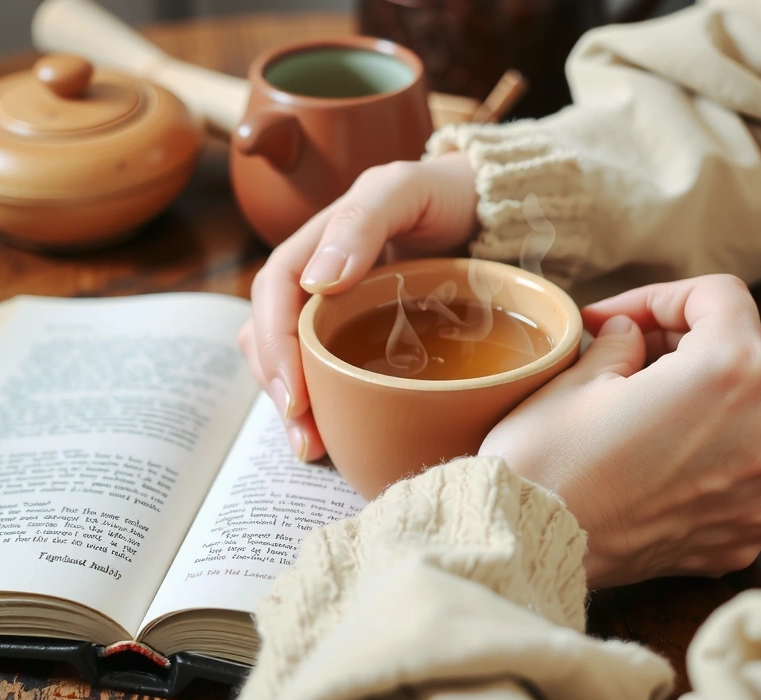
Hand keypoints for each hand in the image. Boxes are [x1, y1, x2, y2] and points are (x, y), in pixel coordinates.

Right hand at [238, 152, 478, 458]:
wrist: (490, 204)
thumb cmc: (446, 192)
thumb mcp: (405, 189)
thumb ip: (362, 221)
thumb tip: (316, 282)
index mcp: (317, 242)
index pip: (274, 291)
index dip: (274, 343)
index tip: (294, 394)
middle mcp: (317, 277)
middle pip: (270, 331)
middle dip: (277, 386)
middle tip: (302, 438)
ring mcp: (337, 307)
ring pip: (289, 355)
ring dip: (291, 403)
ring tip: (310, 448)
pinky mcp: (359, 333)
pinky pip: (324, 366)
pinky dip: (321, 401)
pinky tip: (333, 433)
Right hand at [478, 275, 760, 587]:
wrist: (529, 547)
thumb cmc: (545, 462)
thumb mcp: (576, 380)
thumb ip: (620, 344)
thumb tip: (632, 333)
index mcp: (727, 372)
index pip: (721, 297)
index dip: (662, 296)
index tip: (621, 318)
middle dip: (710, 338)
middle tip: (644, 355)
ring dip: (750, 393)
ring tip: (683, 402)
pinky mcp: (749, 533)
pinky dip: (743, 454)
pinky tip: (685, 457)